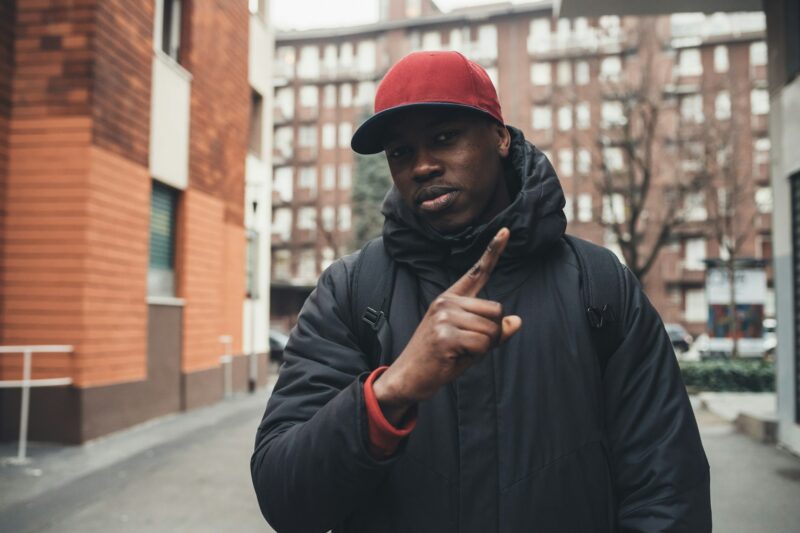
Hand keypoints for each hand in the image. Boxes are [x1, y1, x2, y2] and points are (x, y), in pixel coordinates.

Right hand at [372, 227, 521, 424]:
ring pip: (491, 330)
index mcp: (451, 298)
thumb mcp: (470, 342)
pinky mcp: (444, 334)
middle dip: (492, 334)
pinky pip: (482, 344)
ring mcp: (443, 317)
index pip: (477, 272)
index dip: (493, 251)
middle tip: (468, 346)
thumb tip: (516, 321)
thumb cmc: (441, 359)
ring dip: (484, 347)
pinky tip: (455, 357)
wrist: (409, 377)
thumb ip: (492, 331)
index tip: (506, 230)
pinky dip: (476, 355)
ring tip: (459, 352)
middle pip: (496, 310)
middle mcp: (446, 301)